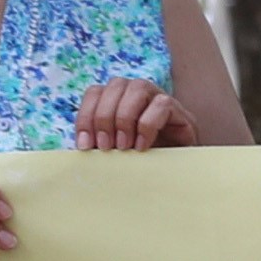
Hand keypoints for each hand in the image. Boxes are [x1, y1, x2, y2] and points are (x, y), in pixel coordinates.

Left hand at [72, 78, 196, 149]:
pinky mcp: (179, 111)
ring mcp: (159, 98)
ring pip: (137, 88)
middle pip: (114, 86)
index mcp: (117, 98)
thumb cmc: (142, 161)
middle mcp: (138, 92)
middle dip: (104, 118)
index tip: (86, 146)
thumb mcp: (113, 151)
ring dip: (125, 118)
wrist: (176, 174)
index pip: (95, 92)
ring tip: (124, 146)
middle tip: (106, 147)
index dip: (86, 116)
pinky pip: (161, 105)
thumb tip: (80, 145)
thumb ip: (97, 142)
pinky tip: (142, 146)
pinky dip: (147, 126)